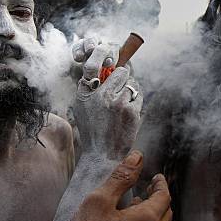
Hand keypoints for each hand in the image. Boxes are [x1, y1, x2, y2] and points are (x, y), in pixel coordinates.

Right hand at [54, 151, 172, 220]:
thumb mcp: (99, 201)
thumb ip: (121, 178)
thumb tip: (136, 158)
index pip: (164, 196)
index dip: (160, 183)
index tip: (156, 177)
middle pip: (165, 213)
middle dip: (159, 198)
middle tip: (149, 188)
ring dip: (152, 214)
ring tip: (135, 204)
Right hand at [72, 40, 142, 158]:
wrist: (101, 155)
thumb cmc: (92, 130)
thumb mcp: (81, 108)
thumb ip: (87, 88)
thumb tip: (96, 71)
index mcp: (90, 94)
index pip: (107, 68)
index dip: (113, 67)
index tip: (114, 65)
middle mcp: (104, 97)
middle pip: (124, 73)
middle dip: (124, 78)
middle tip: (121, 88)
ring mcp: (120, 105)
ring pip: (133, 85)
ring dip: (131, 91)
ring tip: (123, 103)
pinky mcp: (132, 113)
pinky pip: (139, 97)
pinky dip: (136, 102)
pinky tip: (128, 112)